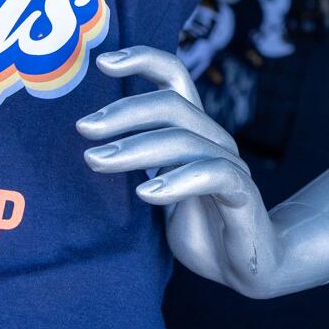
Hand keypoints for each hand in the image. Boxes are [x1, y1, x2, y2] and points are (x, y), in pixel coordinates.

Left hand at [78, 47, 290, 296]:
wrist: (244, 269)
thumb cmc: (198, 226)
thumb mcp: (159, 190)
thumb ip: (139, 165)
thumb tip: (89, 146)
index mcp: (194, 131)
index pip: (175, 77)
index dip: (144, 60)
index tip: (102, 62)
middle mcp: (215, 140)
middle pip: (172, 105)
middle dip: (124, 112)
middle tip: (84, 128)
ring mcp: (232, 166)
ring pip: (185, 139)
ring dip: (136, 148)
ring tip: (97, 161)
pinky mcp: (243, 196)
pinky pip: (213, 175)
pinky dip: (178, 180)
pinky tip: (146, 193)